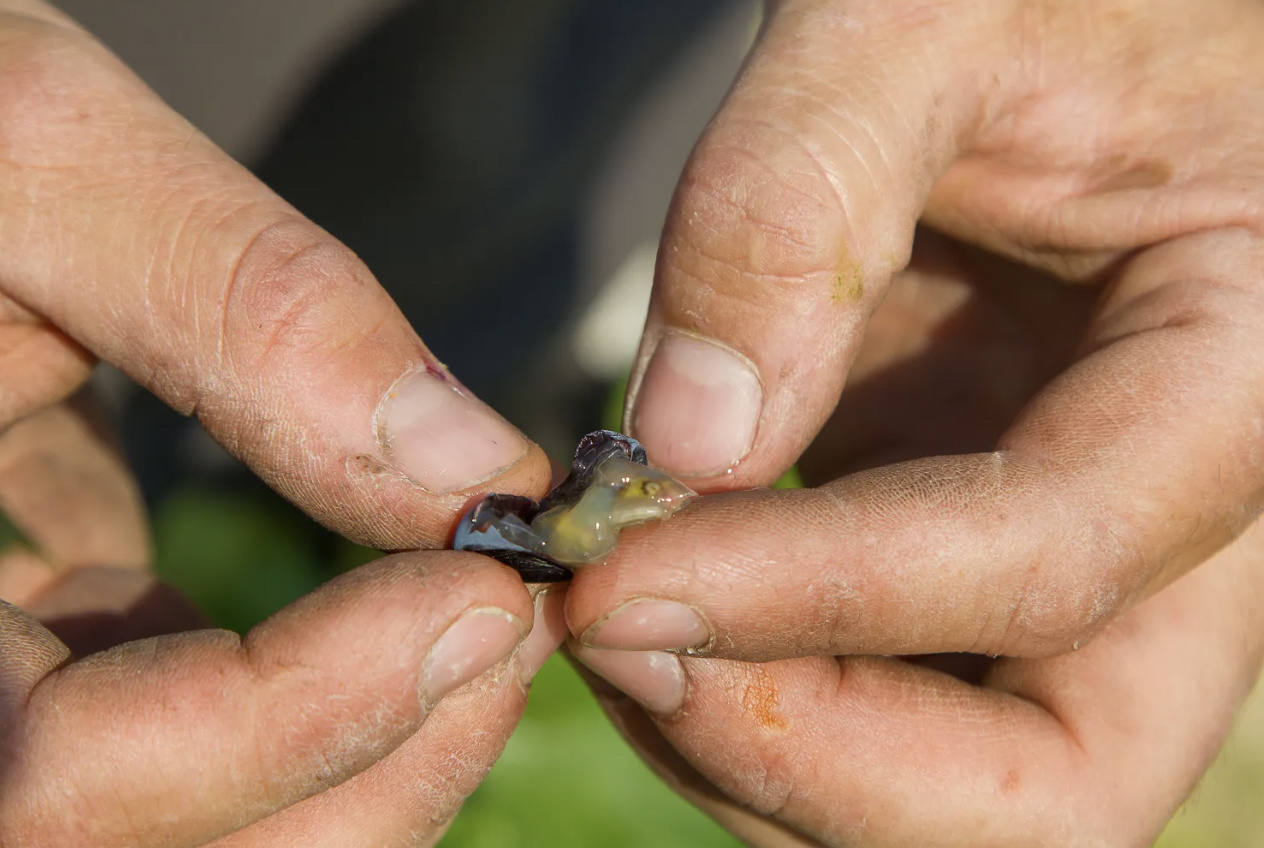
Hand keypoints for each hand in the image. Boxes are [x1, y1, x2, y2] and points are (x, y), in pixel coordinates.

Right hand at [0, 5, 560, 843]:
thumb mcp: (22, 158)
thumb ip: (246, 306)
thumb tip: (472, 466)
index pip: (54, 781)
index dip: (305, 713)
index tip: (486, 589)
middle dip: (366, 764)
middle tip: (511, 621)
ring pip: (162, 819)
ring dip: (350, 746)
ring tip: (468, 609)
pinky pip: (130, 723)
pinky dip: (271, 693)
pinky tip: (347, 607)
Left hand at [565, 0, 1263, 842]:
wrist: (1037, 1)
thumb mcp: (920, 13)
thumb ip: (802, 202)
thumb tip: (687, 440)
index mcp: (1240, 376)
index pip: (1049, 566)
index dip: (819, 603)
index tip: (609, 584)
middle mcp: (1175, 504)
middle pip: (1053, 777)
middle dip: (820, 754)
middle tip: (621, 643)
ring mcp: (1063, 534)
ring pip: (957, 774)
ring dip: (771, 748)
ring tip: (613, 625)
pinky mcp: (960, 523)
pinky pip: (881, 689)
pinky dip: (756, 686)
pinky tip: (645, 595)